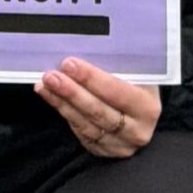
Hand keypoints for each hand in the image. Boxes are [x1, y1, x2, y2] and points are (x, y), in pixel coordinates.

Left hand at [38, 57, 161, 157]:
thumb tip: (89, 42)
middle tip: (51, 75)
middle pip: (99, 111)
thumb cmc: (137, 82)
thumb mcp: (136, 72)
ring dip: (62, 102)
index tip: (69, 63)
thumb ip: (118, 62)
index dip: (91, 78)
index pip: (117, 92)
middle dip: (72, 92)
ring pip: (85, 124)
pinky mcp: (103, 150)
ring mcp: (120, 144)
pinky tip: (50, 97)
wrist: (141, 110)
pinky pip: (80, 132)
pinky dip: (63, 112)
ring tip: (44, 84)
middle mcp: (137, 130)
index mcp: (147, 106)